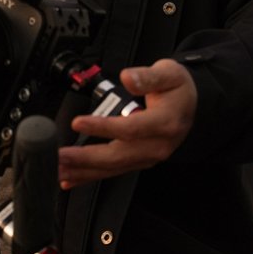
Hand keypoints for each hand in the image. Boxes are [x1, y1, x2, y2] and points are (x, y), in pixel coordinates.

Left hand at [56, 58, 197, 188]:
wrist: (193, 106)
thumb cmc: (178, 89)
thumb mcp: (169, 74)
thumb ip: (147, 76)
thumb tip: (128, 77)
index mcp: (164, 123)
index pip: (129, 129)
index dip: (102, 127)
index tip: (78, 122)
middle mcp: (156, 146)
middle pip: (117, 156)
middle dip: (85, 159)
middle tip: (60, 156)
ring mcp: (148, 157)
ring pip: (113, 169)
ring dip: (83, 172)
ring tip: (59, 171)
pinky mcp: (139, 161)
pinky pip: (113, 171)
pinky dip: (91, 176)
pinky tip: (71, 180)